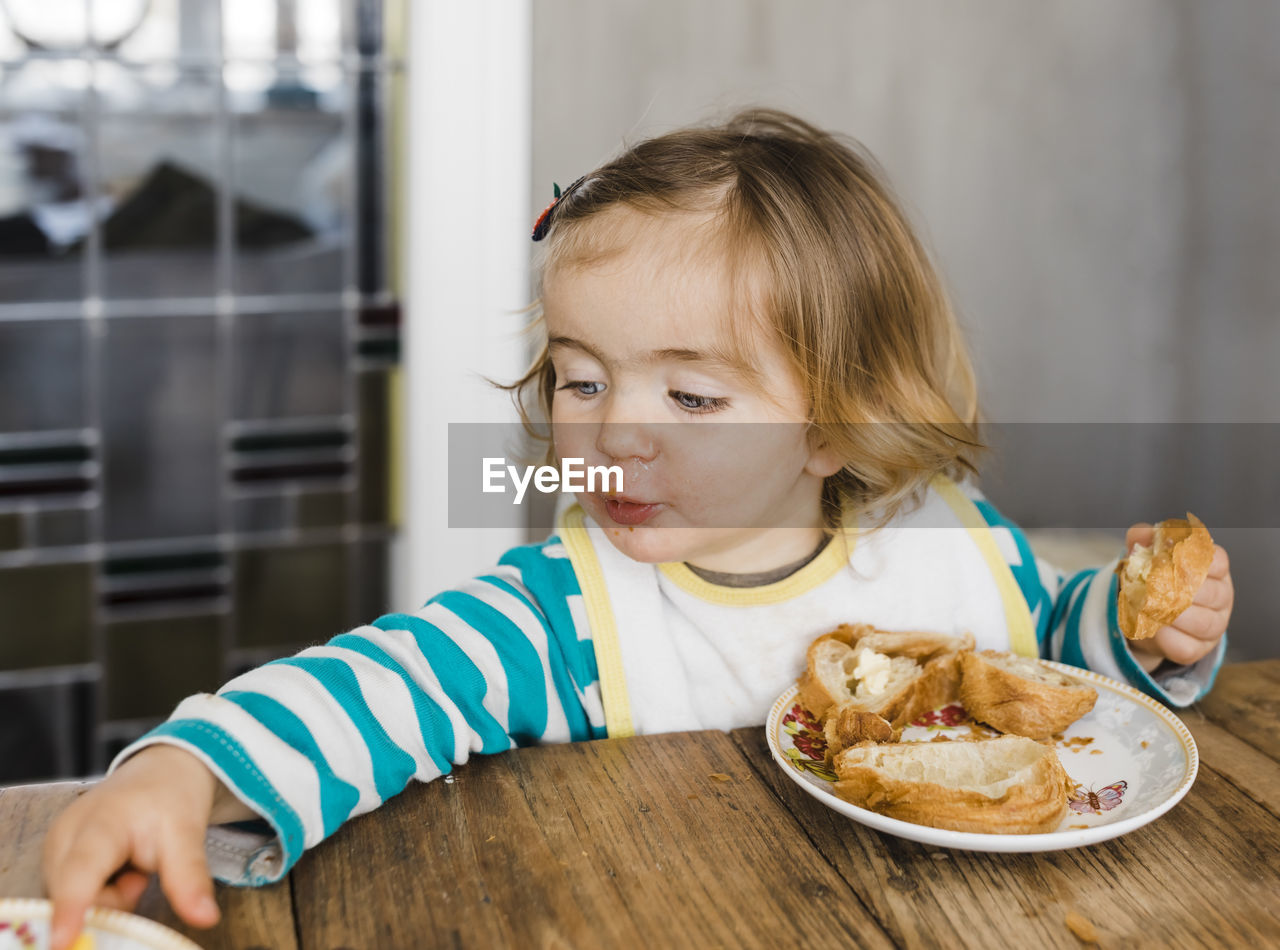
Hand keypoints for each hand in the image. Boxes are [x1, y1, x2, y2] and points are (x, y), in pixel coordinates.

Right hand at [42, 745, 224, 949]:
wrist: (160, 772)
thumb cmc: (171, 799)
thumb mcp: (187, 834)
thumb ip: (190, 878)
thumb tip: (206, 919)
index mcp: (99, 823)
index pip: (81, 872)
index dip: (70, 909)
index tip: (63, 943)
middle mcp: (65, 836)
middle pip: (73, 898)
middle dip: (109, 905)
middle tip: (139, 877)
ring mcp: (55, 848)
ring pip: (70, 903)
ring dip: (106, 900)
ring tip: (131, 869)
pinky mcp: (55, 859)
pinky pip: (70, 897)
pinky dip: (98, 895)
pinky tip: (117, 872)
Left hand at [1124, 523, 1233, 669]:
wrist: (1141, 614)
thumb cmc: (1151, 577)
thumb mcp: (1144, 555)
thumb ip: (1142, 539)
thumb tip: (1142, 533)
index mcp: (1213, 567)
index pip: (1216, 561)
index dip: (1193, 561)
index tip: (1170, 561)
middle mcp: (1221, 595)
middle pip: (1211, 593)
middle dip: (1180, 590)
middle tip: (1153, 588)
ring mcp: (1214, 624)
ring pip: (1203, 622)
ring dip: (1173, 616)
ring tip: (1149, 608)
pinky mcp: (1199, 648)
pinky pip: (1188, 647)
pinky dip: (1168, 639)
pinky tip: (1154, 630)